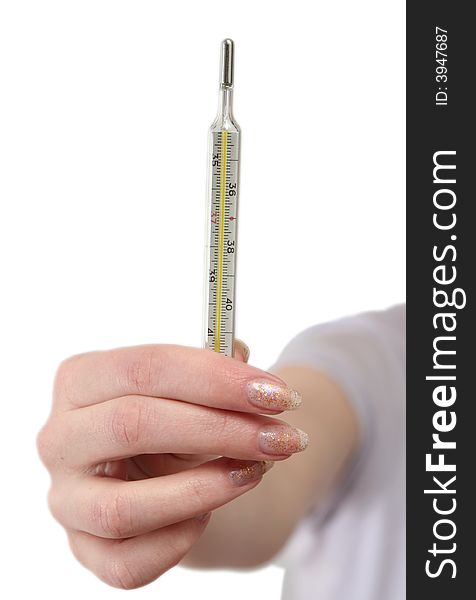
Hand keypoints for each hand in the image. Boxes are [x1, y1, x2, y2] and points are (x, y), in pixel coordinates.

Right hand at [37, 343, 306, 588]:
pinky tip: (209, 514)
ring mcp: (66, 500)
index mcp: (80, 379)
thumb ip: (221, 372)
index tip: (277, 394)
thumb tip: (259, 385)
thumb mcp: (192, 384)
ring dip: (204, 490)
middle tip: (280, 436)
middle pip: (133, 425)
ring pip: (123, 508)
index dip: (216, 379)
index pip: (144, 368)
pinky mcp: (85, 549)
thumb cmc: (175, 414)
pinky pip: (129, 563)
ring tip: (255, 472)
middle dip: (220, 430)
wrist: (159, 467)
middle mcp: (60, 438)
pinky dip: (180, 539)